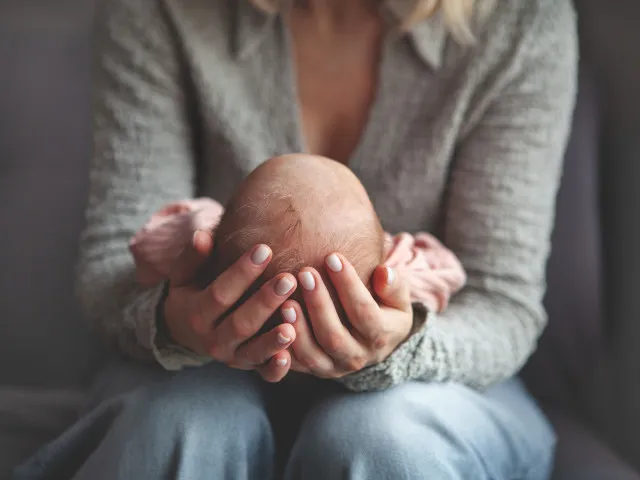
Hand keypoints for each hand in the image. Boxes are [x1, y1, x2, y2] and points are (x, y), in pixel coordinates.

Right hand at [162, 230, 297, 381]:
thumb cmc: (193, 292)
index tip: (265, 249)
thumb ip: (192, 257)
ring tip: (292, 324)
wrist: (186, 332)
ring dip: (273, 340)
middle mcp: (213, 340)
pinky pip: (264, 374)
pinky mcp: (250, 368)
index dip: (242, 273)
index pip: (220, 293)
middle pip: (241, 323)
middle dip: (265, 301)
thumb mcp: (184, 275)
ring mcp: (232, 357)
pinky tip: (290, 356)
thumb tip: (202, 236)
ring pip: (254, 351)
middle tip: (290, 278)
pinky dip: (276, 368)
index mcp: (197, 314)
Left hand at [284, 253, 412, 378]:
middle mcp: (358, 357)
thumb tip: (384, 273)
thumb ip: (395, 286)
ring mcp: (334, 367)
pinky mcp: (314, 370)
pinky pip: (295, 364)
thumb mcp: (398, 298)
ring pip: (313, 354)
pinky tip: (271, 325)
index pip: (364, 311)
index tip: (332, 256)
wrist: (374, 341)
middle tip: (305, 273)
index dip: (348, 284)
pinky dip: (282, 348)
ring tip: (285, 301)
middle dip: (318, 304)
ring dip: (298, 328)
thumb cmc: (384, 308)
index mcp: (381, 336)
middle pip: (334, 335)